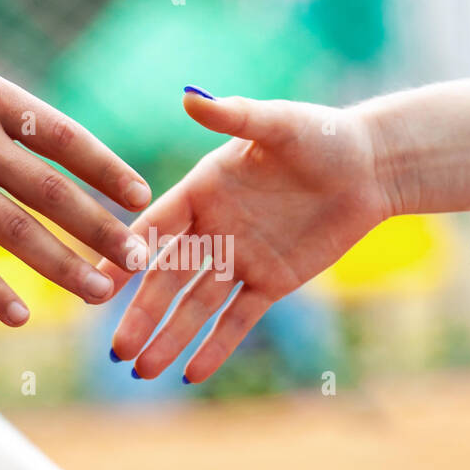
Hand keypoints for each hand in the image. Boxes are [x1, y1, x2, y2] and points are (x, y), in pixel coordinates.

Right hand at [98, 87, 398, 382]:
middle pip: (168, 279)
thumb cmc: (322, 135)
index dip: (126, 255)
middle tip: (116, 349)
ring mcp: (240, 259)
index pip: (154, 229)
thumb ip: (234, 115)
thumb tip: (190, 96)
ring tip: (140, 371)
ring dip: (169, 338)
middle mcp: (213, 229)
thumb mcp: (278, 124)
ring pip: (196, 306)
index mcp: (202, 191)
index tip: (98, 282)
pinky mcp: (271, 282)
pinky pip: (238, 319)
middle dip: (142, 314)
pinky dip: (216, 346)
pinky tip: (190, 373)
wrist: (371, 167)